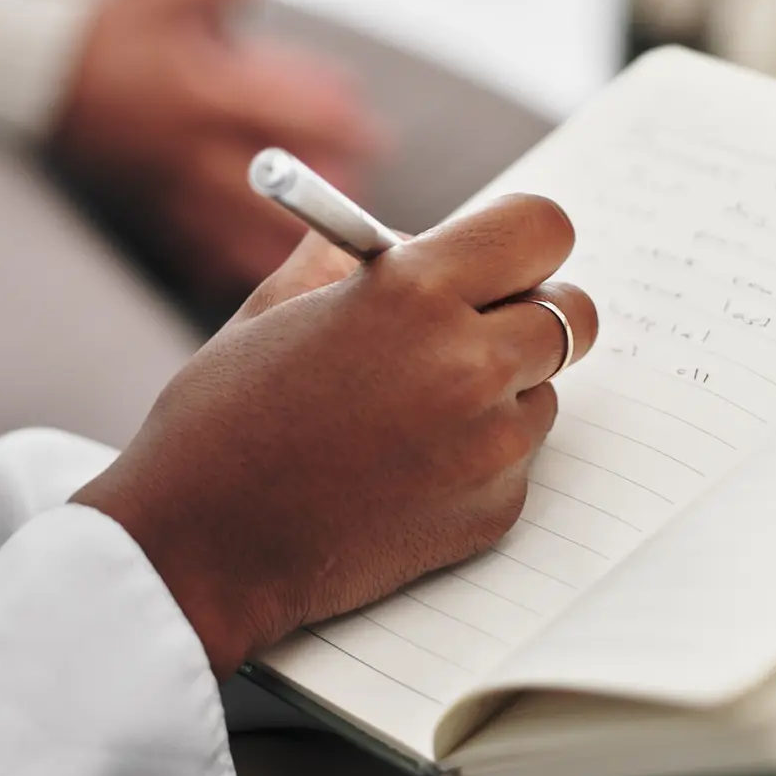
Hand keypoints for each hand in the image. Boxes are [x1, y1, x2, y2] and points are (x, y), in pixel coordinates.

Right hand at [50, 0, 391, 302]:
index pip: (289, 114)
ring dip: (287, 246)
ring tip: (332, 255)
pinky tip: (261, 281)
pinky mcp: (143, 207)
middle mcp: (189, 146)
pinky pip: (192, 250)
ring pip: (239, 231)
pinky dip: (226, 267)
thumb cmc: (104, 29)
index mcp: (202, 91)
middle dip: (328, 197)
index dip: (341, 125)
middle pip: (276, 186)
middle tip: (370, 200)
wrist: (26, 75)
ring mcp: (166, 185)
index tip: (376, 136)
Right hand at [72, 196, 598, 678]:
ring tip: (409, 413)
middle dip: (530, 314)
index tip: (500, 258)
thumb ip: (350, 258)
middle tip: (480, 328)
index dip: (521, 242)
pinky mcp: (495, 511)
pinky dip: (478, 457)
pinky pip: (517, 459)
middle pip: (574, 313)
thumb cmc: (222, 420)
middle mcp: (469, 363)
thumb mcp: (274, 306)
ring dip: (503, 390)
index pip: (543, 228)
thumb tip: (403, 239)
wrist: (201, 547)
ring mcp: (490, 445)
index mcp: (414, 291)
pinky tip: (403, 469)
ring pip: (545, 390)